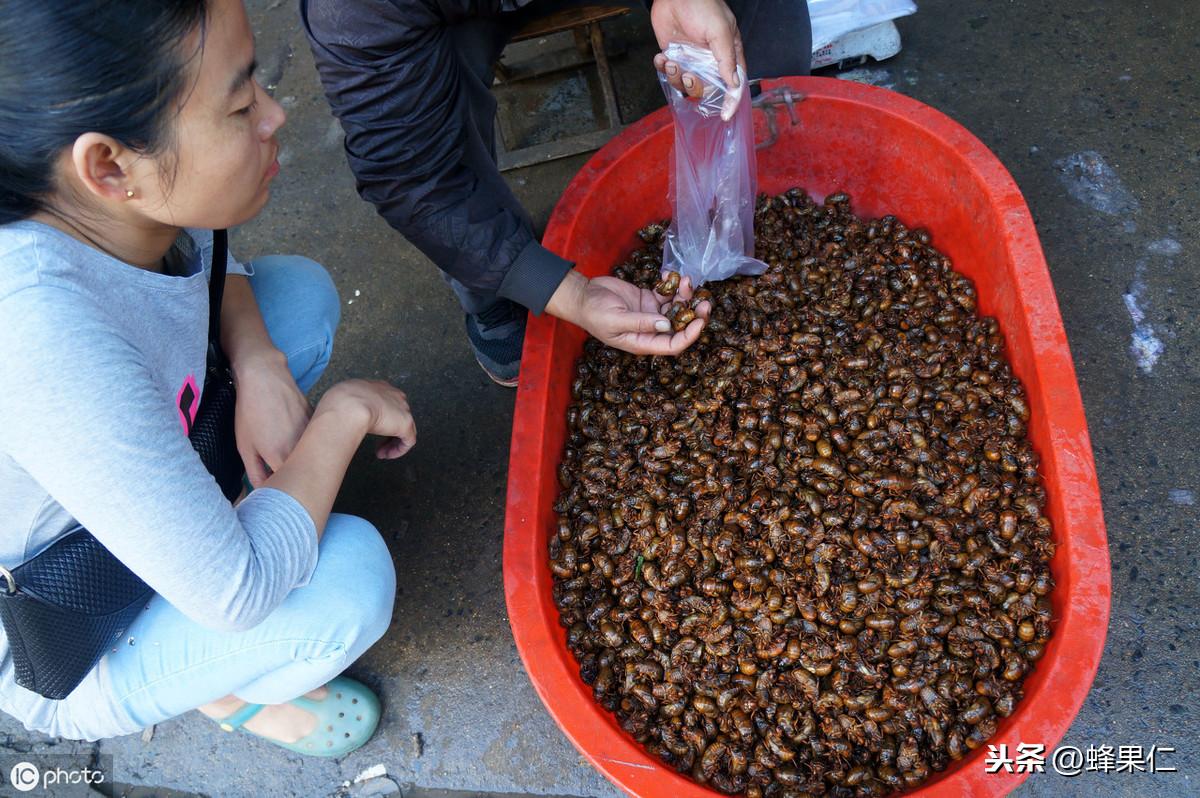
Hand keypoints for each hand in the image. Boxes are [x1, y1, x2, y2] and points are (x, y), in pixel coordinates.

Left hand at [233, 352, 311, 487]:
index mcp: (281, 459)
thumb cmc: (251, 410)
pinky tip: (288, 432)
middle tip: (274, 470)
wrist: (266, 378)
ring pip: (306, 457)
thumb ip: (255, 473)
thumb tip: (262, 490)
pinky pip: (310, 443)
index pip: (286, 486)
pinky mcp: (316, 424)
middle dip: (290, 477)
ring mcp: (312, 436)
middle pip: (299, 473)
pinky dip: (302, 444)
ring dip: (297, 459)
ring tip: (280, 446)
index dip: (278, 489)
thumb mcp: (245, 446)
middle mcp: (302, 450)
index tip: (271, 489)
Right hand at [319, 379, 416, 459]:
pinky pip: (408, 440)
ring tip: (380, 453)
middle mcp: (393, 394)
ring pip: (403, 428)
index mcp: (377, 386)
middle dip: (387, 430)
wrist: (348, 406)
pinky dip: (397, 450)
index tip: (368, 427)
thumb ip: (345, 406)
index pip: (384, 402)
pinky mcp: (406, 423)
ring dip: (391, 442)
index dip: (378, 417)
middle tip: (376, 444)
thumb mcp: (339, 399)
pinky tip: (385, 455)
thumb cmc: (337, 403)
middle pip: (396, 415)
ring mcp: (402, 408)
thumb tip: (336, 416)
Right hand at [547, 269, 710, 355]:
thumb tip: (666, 324)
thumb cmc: (593, 312)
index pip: (673, 345)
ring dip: (684, 296)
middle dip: (694, 315)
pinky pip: (667, 294)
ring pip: (676, 308)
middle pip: (680, 327)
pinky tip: (671, 275)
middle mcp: (651, 331)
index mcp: (643, 342)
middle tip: (704, 301)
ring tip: (686, 280)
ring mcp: (651, 314)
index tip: (700, 320)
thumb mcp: (615, 319)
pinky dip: (673, 285)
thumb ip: (641, 322)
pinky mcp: (648, 299)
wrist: (582, 295)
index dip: (690, 335)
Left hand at [651, 0, 744, 97]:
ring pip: (684, 84)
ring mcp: (691, 59)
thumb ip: (727, 59)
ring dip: (675, 77)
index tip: (725, 116)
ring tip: (670, 61)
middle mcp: (709, 61)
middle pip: (705, 89)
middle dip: (694, 86)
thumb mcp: (720, 31)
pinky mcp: (674, 56)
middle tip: (687, 74)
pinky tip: (661, 57)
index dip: (731, 101)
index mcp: (727, 55)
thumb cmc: (703, 5)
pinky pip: (668, 73)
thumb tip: (735, 84)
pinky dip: (662, 68)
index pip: (733, 84)